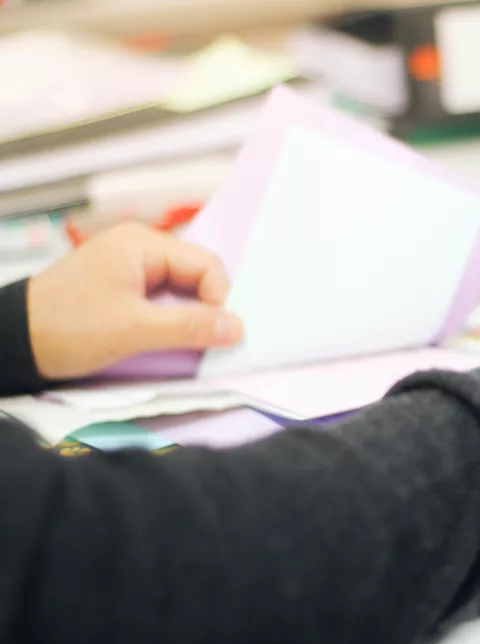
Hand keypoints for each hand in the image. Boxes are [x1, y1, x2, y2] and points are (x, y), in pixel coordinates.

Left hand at [28, 223, 243, 379]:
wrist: (12, 342)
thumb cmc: (67, 328)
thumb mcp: (133, 329)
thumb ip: (189, 327)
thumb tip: (237, 328)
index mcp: (142, 244)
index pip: (206, 264)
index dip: (219, 298)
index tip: (218, 332)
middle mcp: (139, 248)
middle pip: (197, 275)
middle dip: (206, 308)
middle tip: (207, 341)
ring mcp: (130, 268)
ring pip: (182, 290)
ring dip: (189, 317)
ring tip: (186, 343)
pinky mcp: (122, 289)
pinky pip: (163, 300)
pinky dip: (172, 320)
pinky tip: (170, 340)